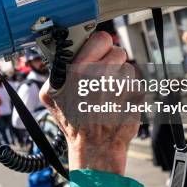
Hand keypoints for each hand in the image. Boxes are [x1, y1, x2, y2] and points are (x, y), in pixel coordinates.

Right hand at [40, 32, 139, 174]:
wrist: (95, 148)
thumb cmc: (73, 123)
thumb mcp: (51, 95)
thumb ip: (57, 70)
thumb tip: (64, 52)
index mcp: (78, 70)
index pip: (100, 38)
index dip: (98, 45)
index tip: (96, 51)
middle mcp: (101, 75)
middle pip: (117, 50)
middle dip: (111, 60)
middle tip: (102, 74)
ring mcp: (120, 86)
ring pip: (126, 67)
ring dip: (119, 77)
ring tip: (107, 93)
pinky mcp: (135, 97)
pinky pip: (135, 84)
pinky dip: (128, 91)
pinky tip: (116, 102)